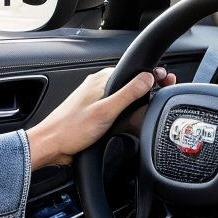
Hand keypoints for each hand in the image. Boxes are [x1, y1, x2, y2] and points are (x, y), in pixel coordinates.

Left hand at [26, 66, 173, 170]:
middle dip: (148, 89)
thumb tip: (148, 77)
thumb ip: (129, 93)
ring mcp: (96, 101)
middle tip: (164, 93)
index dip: (152, 76)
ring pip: (124, 98)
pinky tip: (132, 122)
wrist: (50, 146)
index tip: (166, 80)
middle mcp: (99, 87)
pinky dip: (127, 114)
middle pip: (130, 85)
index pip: (133, 72)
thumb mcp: (106, 110)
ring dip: (137, 102)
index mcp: (101, 80)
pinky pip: (116, 110)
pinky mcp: (94, 114)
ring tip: (152, 106)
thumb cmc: (71, 129)